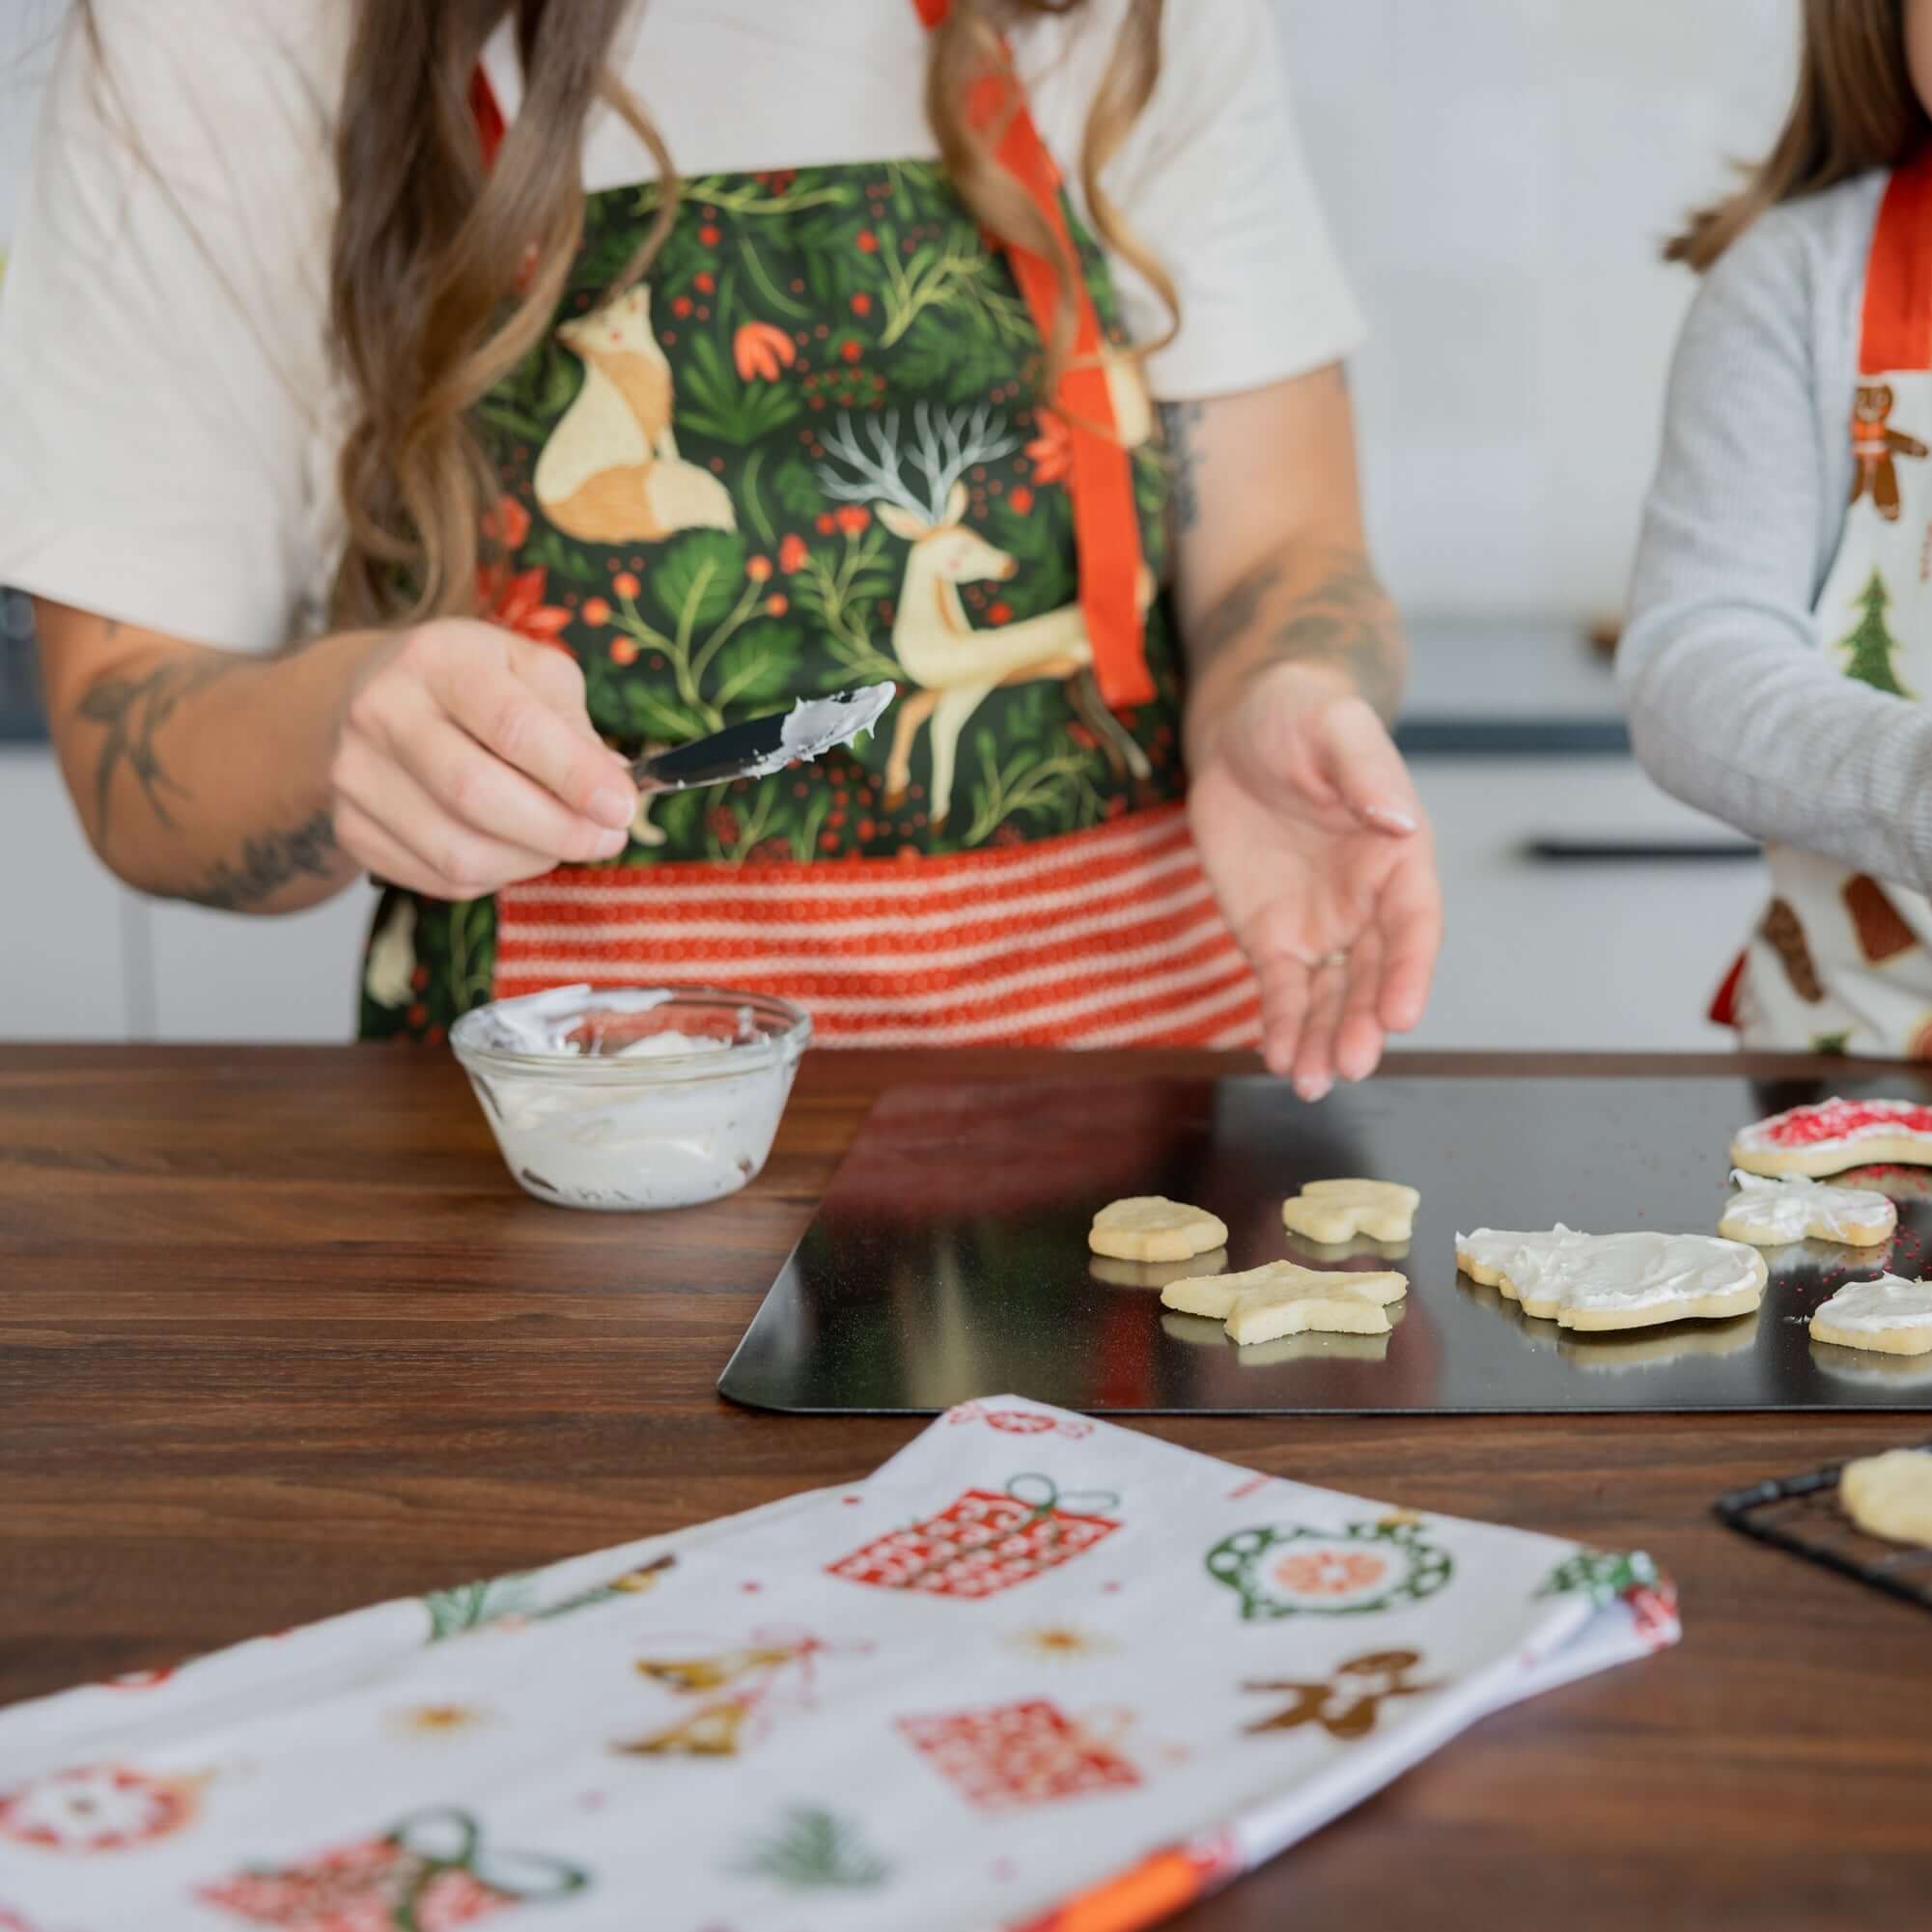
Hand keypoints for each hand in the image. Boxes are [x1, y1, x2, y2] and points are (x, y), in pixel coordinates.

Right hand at [327, 620, 636, 899]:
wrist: (376, 695)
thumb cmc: (474, 682)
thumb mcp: (532, 671)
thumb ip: (574, 725)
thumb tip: (613, 789)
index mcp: (436, 659)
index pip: (512, 726)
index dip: (575, 775)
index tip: (624, 807)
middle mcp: (381, 712)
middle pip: (477, 796)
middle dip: (560, 831)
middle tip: (609, 837)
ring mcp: (355, 775)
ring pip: (458, 853)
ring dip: (532, 860)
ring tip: (565, 842)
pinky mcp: (351, 828)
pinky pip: (440, 879)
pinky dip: (495, 875)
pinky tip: (513, 847)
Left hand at [1188, 661, 1441, 1097]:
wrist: (1242, 730)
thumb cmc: (1299, 717)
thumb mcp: (1332, 728)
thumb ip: (1365, 773)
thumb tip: (1397, 820)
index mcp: (1399, 857)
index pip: (1414, 926)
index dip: (1409, 972)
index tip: (1400, 1015)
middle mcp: (1368, 902)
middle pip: (1373, 975)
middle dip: (1362, 1023)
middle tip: (1349, 1065)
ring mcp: (1322, 925)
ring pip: (1331, 996)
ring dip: (1324, 1039)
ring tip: (1313, 1081)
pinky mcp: (1273, 937)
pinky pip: (1283, 991)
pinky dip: (1282, 1026)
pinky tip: (1279, 1059)